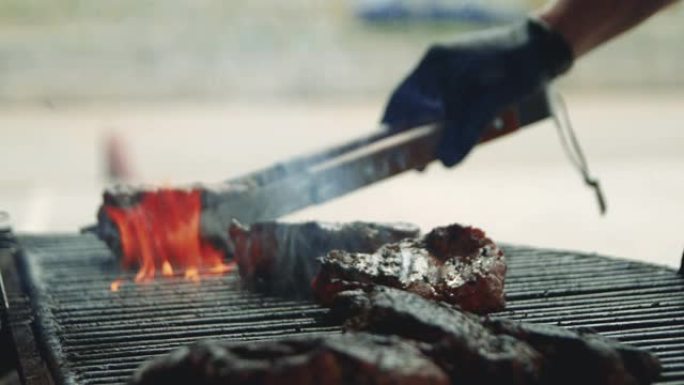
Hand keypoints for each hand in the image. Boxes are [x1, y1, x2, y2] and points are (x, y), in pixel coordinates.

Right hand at [381, 18, 572, 166]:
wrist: (546, 48)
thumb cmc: (517, 70)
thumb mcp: (490, 104)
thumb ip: (465, 133)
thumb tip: (445, 163)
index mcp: (434, 66)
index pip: (401, 102)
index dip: (393, 130)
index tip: (391, 154)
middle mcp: (436, 67)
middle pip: (415, 109)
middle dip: (417, 137)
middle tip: (421, 164)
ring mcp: (451, 72)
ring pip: (434, 111)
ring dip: (439, 132)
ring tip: (443, 155)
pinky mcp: (465, 79)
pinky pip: (450, 106)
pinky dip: (454, 123)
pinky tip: (465, 136)